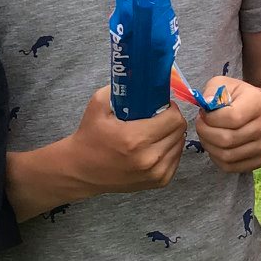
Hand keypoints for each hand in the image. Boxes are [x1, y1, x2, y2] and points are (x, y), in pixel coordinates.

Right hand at [59, 86, 186, 195]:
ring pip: (180, 144)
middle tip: (159, 117)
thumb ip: (121, 89)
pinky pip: (176, 159)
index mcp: (135, 139)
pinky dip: (170, 149)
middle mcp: (149, 159)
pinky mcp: (159, 182)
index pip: (174, 118)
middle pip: (180, 131)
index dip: (170, 108)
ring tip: (155, 131)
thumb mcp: (98, 105)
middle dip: (172, 120)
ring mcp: (155, 173)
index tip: (160, 106)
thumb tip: (142, 78)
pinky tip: (155, 146)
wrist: (80, 171)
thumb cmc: (89, 137)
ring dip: (172, 135)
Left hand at [192, 79, 260, 172]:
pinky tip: (215, 146)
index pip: (232, 118)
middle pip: (227, 140)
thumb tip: (206, 103)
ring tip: (206, 135)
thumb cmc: (237, 97)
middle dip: (205, 133)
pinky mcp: (259, 160)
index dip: (211, 118)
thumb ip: (212, 90)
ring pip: (227, 156)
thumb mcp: (224, 84)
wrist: (260, 112)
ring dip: (209, 146)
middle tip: (200, 125)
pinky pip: (231, 167)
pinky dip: (217, 159)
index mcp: (258, 103)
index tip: (204, 113)